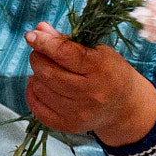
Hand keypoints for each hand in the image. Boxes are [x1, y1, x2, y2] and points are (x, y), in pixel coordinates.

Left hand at [22, 23, 155, 145]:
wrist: (124, 106)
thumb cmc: (109, 71)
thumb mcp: (96, 50)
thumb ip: (66, 40)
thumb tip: (39, 29)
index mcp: (101, 68)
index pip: (64, 53)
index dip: (43, 42)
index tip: (31, 35)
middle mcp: (91, 93)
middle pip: (48, 72)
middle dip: (37, 57)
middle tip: (40, 53)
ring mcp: (79, 113)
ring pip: (40, 88)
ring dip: (36, 74)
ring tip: (46, 69)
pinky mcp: (69, 126)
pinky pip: (37, 108)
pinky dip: (33, 93)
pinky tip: (41, 85)